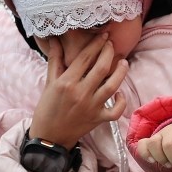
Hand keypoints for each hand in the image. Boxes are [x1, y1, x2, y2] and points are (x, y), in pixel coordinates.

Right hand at [31, 33, 127, 148]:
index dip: (96, 44)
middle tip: (112, 44)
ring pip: (112, 86)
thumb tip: (54, 40)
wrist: (49, 136)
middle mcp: (80, 93)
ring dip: (120, 72)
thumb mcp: (49, 82)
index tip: (103, 35)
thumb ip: (55, 60)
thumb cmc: (47, 108)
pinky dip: (121, 101)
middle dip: (109, 53)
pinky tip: (119, 92)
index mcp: (66, 82)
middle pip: (101, 68)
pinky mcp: (98, 119)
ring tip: (124, 62)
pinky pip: (115, 110)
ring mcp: (91, 107)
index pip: (85, 58)